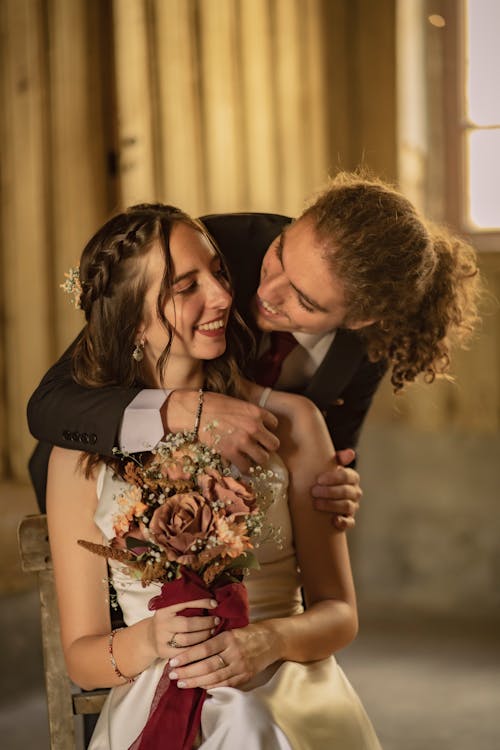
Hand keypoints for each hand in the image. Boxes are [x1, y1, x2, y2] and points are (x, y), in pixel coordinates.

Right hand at [147, 598, 218, 659]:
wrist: (149, 637)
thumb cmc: (169, 620)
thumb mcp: (172, 609)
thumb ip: (187, 605)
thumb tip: (212, 601)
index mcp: (164, 609)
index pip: (185, 603)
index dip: (202, 602)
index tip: (215, 603)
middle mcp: (162, 623)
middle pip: (188, 624)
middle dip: (205, 623)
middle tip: (216, 620)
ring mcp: (162, 639)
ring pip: (188, 640)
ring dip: (204, 636)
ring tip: (212, 631)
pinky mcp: (164, 652)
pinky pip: (185, 653)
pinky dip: (197, 649)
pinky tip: (205, 644)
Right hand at [164, 390, 279, 472]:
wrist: (195, 412)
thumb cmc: (213, 404)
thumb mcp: (238, 403)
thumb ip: (250, 414)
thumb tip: (256, 424)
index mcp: (256, 412)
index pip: (274, 424)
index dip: (267, 429)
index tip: (260, 431)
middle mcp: (254, 427)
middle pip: (274, 444)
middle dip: (266, 446)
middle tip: (258, 447)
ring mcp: (244, 441)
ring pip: (263, 458)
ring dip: (257, 458)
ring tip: (250, 457)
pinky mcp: (231, 453)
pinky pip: (246, 467)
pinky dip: (245, 468)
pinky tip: (240, 464)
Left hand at [167, 624, 274, 689]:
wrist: (273, 640)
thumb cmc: (249, 631)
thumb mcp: (232, 628)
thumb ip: (216, 636)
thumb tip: (192, 643)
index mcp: (229, 637)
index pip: (204, 648)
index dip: (187, 655)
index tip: (173, 660)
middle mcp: (234, 653)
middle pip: (207, 665)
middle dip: (188, 671)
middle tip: (173, 675)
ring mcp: (240, 666)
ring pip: (214, 677)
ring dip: (196, 681)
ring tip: (181, 683)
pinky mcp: (245, 676)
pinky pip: (225, 684)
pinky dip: (211, 686)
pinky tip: (199, 686)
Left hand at [311, 449, 361, 529]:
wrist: (319, 496)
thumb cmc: (323, 479)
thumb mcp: (326, 467)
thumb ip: (336, 458)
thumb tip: (350, 453)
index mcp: (351, 478)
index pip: (348, 476)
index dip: (334, 477)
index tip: (318, 479)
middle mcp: (355, 492)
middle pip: (347, 491)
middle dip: (329, 491)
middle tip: (313, 491)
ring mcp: (353, 507)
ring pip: (347, 506)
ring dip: (331, 505)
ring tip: (316, 504)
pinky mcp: (349, 520)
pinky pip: (350, 523)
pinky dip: (343, 522)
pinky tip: (333, 520)